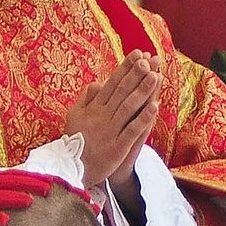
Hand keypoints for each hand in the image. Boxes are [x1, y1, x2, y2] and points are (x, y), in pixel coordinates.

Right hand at [0, 164, 70, 225]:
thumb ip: (0, 201)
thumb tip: (30, 206)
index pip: (20, 178)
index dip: (44, 180)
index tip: (67, 186)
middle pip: (12, 182)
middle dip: (38, 185)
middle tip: (61, 190)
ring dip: (17, 197)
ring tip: (38, 200)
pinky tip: (6, 220)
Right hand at [61, 53, 163, 190]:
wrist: (70, 170)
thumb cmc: (75, 142)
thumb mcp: (74, 117)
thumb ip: (86, 99)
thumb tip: (98, 83)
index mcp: (93, 108)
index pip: (112, 84)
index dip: (125, 68)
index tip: (137, 54)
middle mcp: (102, 117)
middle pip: (121, 92)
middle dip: (135, 75)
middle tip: (148, 60)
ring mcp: (110, 132)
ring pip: (128, 108)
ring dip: (142, 91)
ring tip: (155, 76)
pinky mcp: (117, 148)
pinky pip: (131, 131)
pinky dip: (143, 118)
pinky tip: (155, 107)